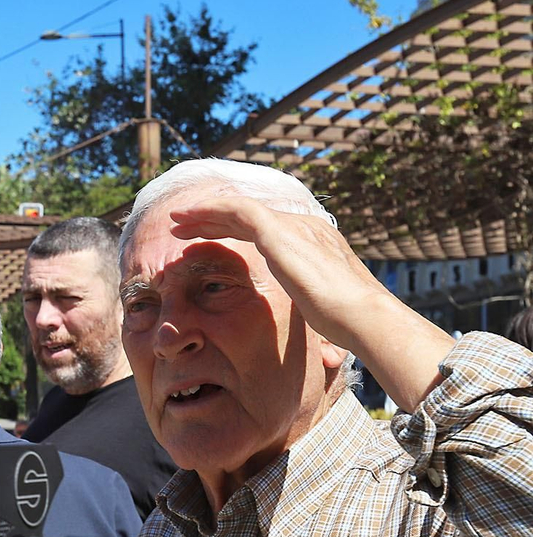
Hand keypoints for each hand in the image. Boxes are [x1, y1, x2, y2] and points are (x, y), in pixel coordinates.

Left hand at [168, 196, 453, 407]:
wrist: (361, 315)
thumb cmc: (345, 323)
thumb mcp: (316, 308)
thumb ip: (304, 303)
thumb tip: (307, 326)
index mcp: (312, 241)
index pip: (263, 229)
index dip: (231, 232)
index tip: (205, 240)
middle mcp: (304, 226)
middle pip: (248, 216)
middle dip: (213, 219)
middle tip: (183, 226)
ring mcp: (292, 226)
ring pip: (237, 209)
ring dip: (204, 213)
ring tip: (176, 220)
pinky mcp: (279, 232)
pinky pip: (236, 211)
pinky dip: (209, 211)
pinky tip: (186, 218)